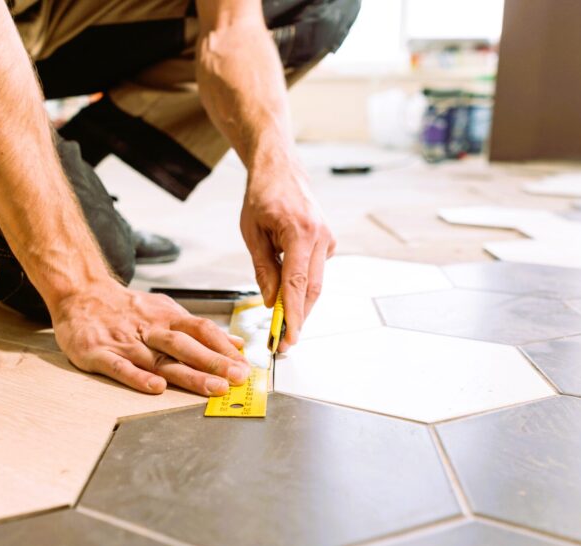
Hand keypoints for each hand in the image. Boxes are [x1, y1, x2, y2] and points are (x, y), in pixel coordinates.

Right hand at [53, 279, 249, 395]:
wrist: (80, 293)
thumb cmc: (127, 308)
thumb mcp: (166, 311)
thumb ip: (199, 330)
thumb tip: (236, 345)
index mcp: (167, 317)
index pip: (202, 330)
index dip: (224, 348)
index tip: (244, 366)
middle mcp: (150, 329)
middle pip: (186, 345)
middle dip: (214, 362)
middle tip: (237, 378)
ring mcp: (125, 342)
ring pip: (160, 359)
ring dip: (188, 374)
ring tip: (212, 388)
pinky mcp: (100, 353)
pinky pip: (121, 367)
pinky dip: (138, 377)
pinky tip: (156, 388)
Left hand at [240, 160, 334, 352]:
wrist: (281, 169)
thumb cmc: (263, 195)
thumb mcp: (252, 233)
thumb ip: (263, 269)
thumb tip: (271, 301)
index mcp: (300, 232)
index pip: (297, 284)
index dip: (294, 315)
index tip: (289, 337)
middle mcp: (320, 236)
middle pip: (312, 289)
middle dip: (299, 318)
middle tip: (284, 341)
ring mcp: (327, 239)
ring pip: (316, 283)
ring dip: (300, 304)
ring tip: (283, 324)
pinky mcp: (328, 242)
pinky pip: (315, 271)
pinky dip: (302, 285)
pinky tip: (288, 287)